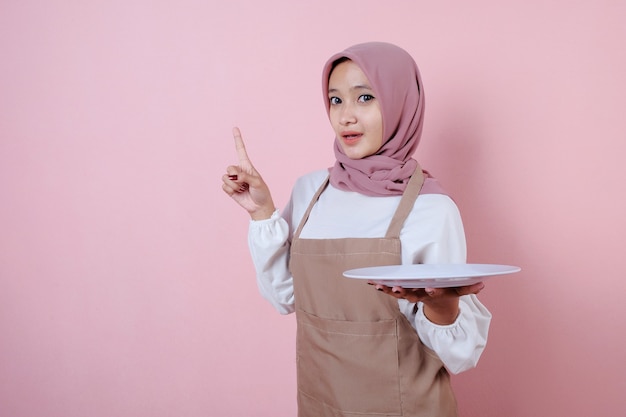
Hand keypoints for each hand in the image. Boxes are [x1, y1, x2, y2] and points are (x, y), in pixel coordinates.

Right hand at [222, 127, 275, 219]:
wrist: (259, 206)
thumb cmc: (261, 192)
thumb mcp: (257, 183)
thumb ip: (246, 177)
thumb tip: (235, 175)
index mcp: (247, 166)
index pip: (241, 151)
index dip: (238, 139)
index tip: (235, 128)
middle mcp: (238, 171)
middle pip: (229, 168)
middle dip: (235, 176)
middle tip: (243, 182)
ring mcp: (233, 180)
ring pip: (225, 178)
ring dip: (234, 185)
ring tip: (242, 189)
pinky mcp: (229, 189)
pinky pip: (224, 187)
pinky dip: (231, 191)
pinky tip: (238, 193)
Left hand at [369, 281, 484, 324]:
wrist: (440, 306)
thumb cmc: (448, 291)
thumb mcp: (459, 290)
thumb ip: (469, 288)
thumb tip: (482, 284)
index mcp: (437, 294)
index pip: (434, 293)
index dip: (432, 292)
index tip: (429, 288)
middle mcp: (423, 296)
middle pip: (412, 295)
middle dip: (404, 291)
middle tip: (396, 287)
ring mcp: (412, 296)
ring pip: (400, 294)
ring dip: (389, 290)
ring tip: (379, 284)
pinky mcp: (403, 294)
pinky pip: (392, 291)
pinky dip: (383, 287)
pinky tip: (373, 282)